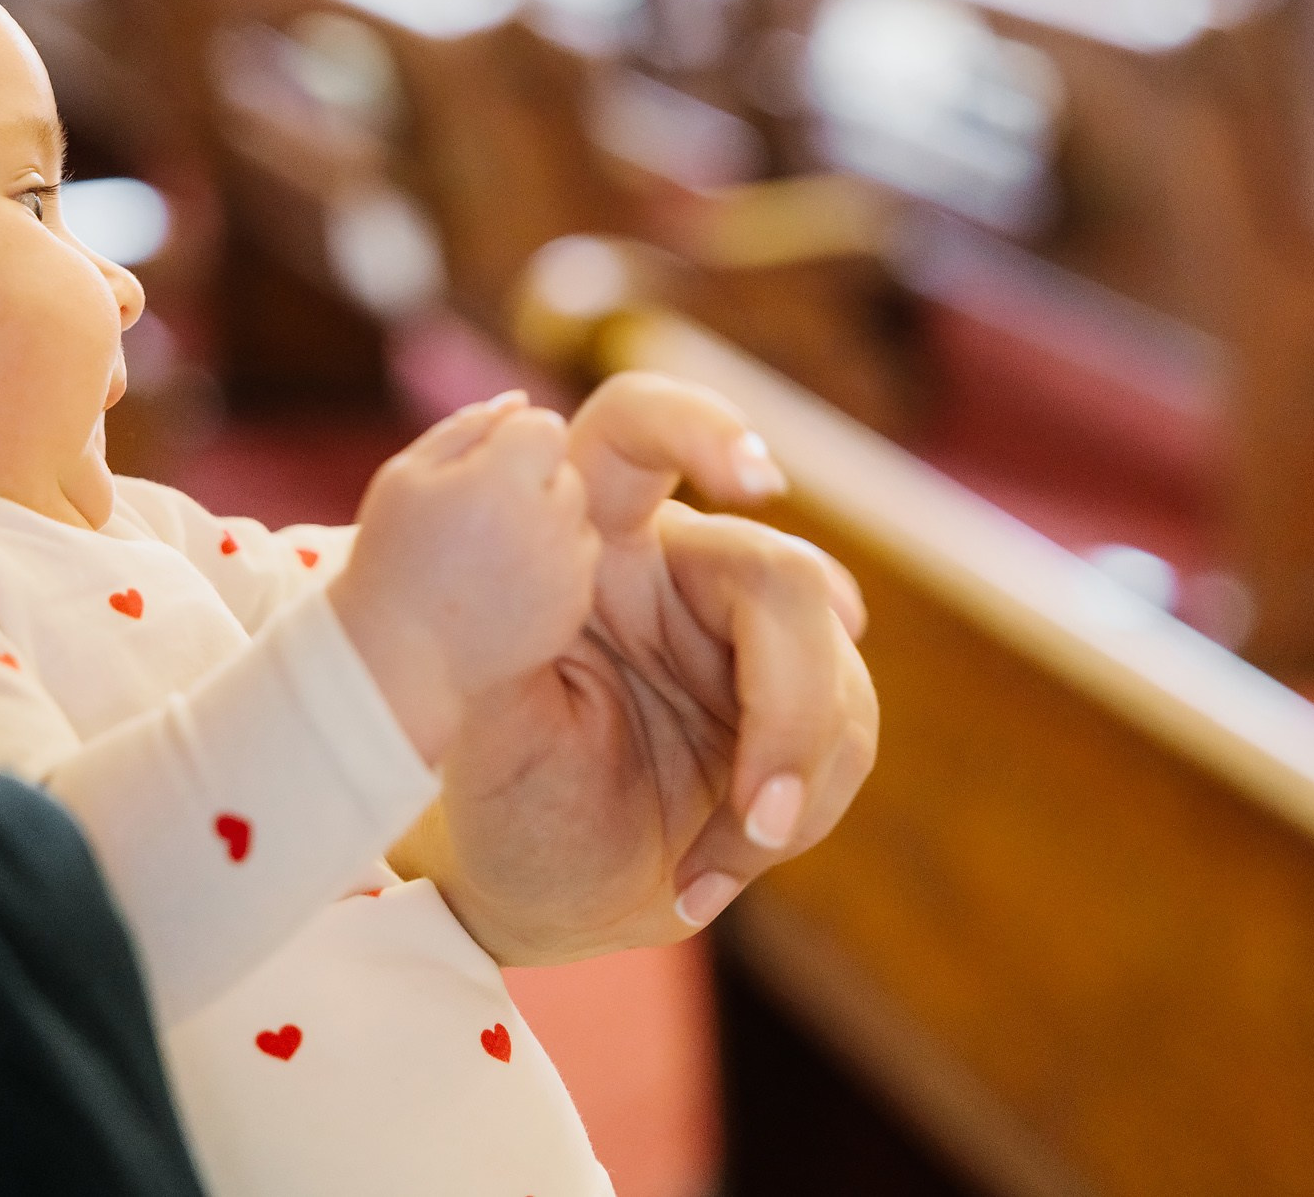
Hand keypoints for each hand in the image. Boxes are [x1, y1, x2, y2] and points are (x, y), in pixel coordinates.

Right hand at [326, 393, 599, 762]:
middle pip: (565, 471)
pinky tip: (502, 587)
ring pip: (577, 517)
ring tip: (488, 556)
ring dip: (546, 524)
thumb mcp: (406, 477)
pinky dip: (551, 567)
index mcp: (502, 480)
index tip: (477, 475)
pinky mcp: (575, 607)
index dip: (511, 444)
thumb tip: (519, 401)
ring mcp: (567, 569)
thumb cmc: (392, 557)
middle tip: (477, 519)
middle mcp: (547, 522)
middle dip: (531, 483)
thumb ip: (467, 427)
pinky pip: (578, 564)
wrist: (399, 657)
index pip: (544, 426)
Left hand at [401, 393, 875, 964]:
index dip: (699, 427)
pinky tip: (707, 881)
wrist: (527, 885)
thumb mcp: (471, 731)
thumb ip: (500, 644)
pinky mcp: (795, 706)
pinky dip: (788, 824)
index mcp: (586, 540)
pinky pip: (842, 743)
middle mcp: (676, 569)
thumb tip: (551, 557)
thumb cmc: (484, 791)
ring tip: (705, 872)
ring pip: (834, 671)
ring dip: (793, 784)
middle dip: (791, 706)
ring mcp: (746, 637)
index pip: (636, 432)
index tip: (760, 482)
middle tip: (761, 817)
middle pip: (782, 578)